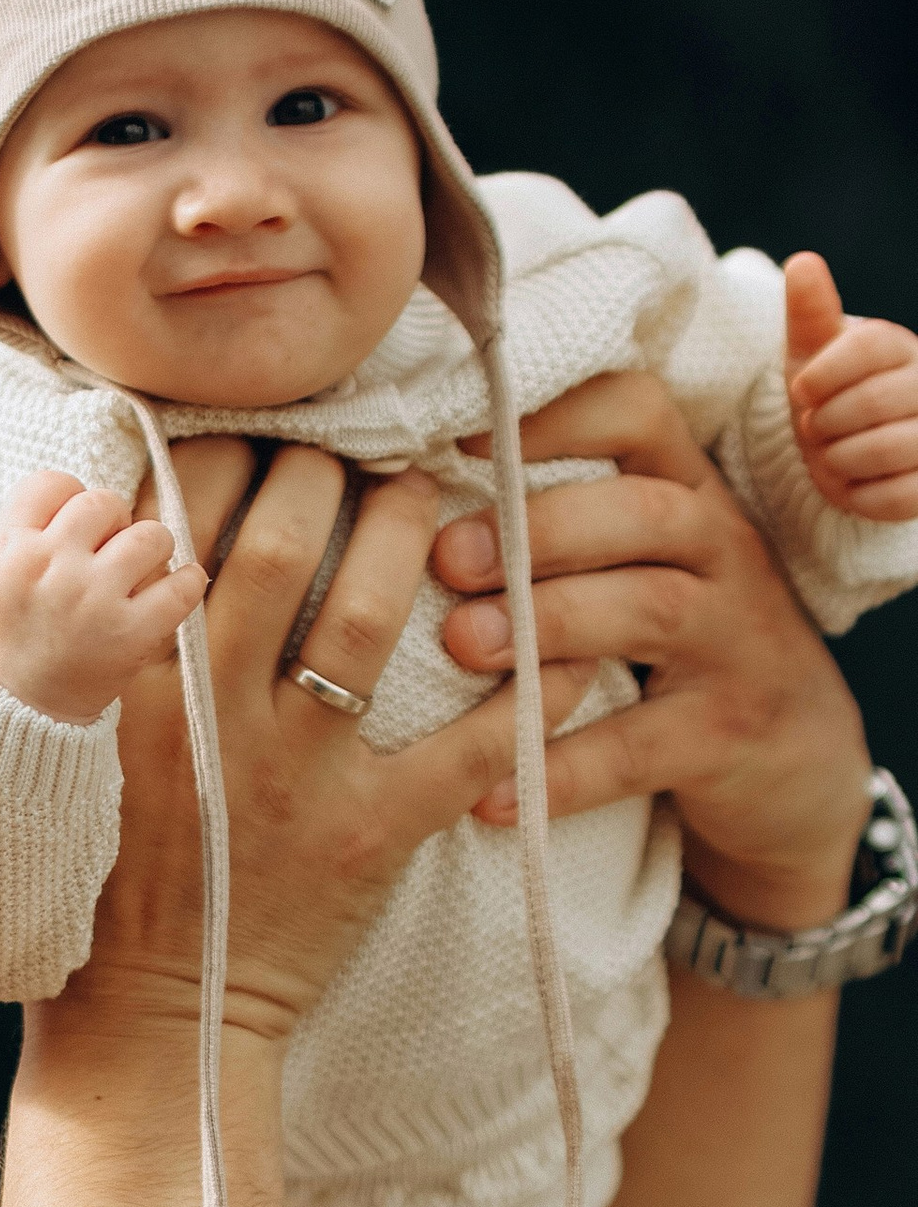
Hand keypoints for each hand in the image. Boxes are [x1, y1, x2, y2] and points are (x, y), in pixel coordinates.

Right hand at [0, 468, 204, 725]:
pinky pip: (182, 585)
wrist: (12, 709)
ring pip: (151, 534)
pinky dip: (186, 583)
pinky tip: (175, 589)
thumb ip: (25, 531)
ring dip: (150, 550)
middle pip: (104, 502)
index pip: (53, 482)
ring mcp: (94, 599)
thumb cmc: (4, 638)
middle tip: (106, 553)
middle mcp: (53, 565)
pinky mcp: (131, 634)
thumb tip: (77, 496)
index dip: (69, 498)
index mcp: (12, 548)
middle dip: (112, 523)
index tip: (74, 525)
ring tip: (138, 574)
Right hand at [64, 444, 598, 1048]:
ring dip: (409, 535)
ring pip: (365, 615)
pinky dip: (527, 692)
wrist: (161, 1018)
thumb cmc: (114, 871)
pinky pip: (467, 747)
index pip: (173, 523)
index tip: (253, 439)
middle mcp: (209, 715)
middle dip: (324, 472)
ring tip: (428, 500)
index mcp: (130, 685)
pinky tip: (559, 645)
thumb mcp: (77, 745)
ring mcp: (295, 775)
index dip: (223, 453)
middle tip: (350, 457)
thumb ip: (97, 639)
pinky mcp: (371, 834)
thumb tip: (101, 511)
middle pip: (277, 544)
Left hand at [432, 369, 869, 928]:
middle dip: (539, 529)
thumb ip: (565, 519)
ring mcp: (734, 643)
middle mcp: (721, 551)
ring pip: (647, 611)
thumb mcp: (644, 561)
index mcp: (687, 492)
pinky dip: (561, 770)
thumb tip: (408, 503)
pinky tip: (489, 792)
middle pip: (642, 513)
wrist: (798, 755)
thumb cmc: (679, 638)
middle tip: (448, 560)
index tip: (460, 441)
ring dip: (547, 623)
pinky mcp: (726, 735)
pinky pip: (638, 748)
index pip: (637, 414)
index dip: (556, 417)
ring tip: (461, 646)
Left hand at [785, 251, 917, 521]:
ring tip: (832, 454)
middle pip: (872, 401)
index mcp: (897, 347)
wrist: (837, 450)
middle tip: (816, 428)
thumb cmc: (825, 394)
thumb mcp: (809, 354)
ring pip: (884, 450)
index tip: (801, 392)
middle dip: (825, 423)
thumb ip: (810, 312)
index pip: (870, 345)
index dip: (824, 373)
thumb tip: (803, 261)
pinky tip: (852, 483)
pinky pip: (896, 497)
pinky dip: (859, 496)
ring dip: (838, 460)